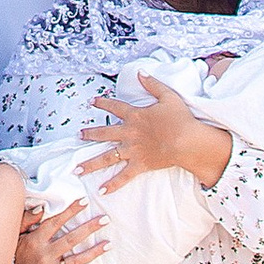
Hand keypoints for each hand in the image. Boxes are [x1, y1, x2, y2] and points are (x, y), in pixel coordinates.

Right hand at [15, 193, 108, 263]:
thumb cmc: (14, 252)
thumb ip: (27, 219)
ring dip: (93, 252)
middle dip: (89, 229)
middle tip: (105, 219)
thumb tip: (42, 207)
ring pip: (76, 261)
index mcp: (35, 241)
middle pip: (71, 240)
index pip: (55, 223)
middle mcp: (44, 255)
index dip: (70, 211)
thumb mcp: (15, 234)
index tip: (84, 201)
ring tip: (108, 244)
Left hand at [80, 83, 226, 193]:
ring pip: (107, 157)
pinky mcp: (140, 165)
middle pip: (104, 133)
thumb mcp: (168, 96)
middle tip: (79, 135)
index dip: (102, 103)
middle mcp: (129, 133)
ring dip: (91, 163)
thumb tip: (141, 72)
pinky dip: (113, 184)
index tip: (92, 101)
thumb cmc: (180, 119)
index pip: (114, 107)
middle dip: (90, 134)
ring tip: (77, 169)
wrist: (187, 141)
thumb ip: (153, 84)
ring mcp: (132, 150)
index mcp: (135, 116)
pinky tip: (101, 191)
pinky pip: (123, 176)